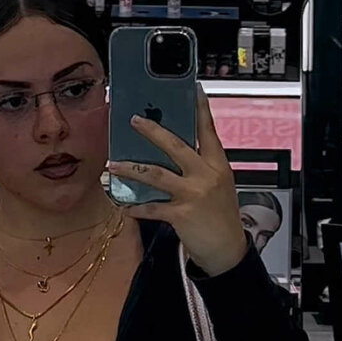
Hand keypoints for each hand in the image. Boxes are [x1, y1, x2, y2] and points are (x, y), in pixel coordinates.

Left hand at [107, 84, 246, 276]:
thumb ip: (199, 168)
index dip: (200, 109)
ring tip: (113, 164)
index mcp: (217, 165)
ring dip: (131, 169)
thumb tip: (171, 153)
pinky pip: (151, 207)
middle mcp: (206, 175)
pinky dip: (134, 207)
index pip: (208, 131)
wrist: (228, 250)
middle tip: (134, 120)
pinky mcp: (181, 214)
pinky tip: (122, 204)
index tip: (193, 90)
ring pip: (156, 175)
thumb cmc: (221, 217)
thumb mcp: (218, 185)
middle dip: (152, 132)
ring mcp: (193, 194)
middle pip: (176, 146)